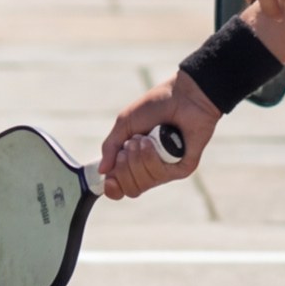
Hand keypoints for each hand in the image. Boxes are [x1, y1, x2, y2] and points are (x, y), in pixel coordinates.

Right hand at [97, 79, 216, 198]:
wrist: (182, 96)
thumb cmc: (154, 107)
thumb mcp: (124, 125)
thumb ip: (110, 148)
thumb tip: (101, 171)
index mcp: (135, 160)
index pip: (122, 187)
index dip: (113, 187)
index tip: (108, 179)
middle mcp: (150, 169)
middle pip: (131, 189)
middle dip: (124, 167)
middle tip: (130, 145)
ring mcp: (167, 170)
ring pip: (144, 182)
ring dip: (138, 157)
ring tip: (145, 138)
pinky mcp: (183, 168)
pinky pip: (160, 174)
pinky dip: (152, 157)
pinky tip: (156, 141)